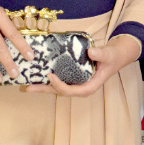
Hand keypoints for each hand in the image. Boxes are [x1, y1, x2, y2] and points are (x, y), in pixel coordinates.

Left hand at [25, 34, 140, 97]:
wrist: (115, 55)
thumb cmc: (113, 57)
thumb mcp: (109, 55)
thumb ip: (101, 54)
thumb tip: (91, 52)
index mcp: (89, 87)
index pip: (71, 91)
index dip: (59, 86)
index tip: (50, 75)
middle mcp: (80, 87)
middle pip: (59, 92)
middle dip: (44, 90)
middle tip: (27, 88)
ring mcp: (76, 83)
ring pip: (57, 87)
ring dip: (43, 86)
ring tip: (27, 84)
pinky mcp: (73, 77)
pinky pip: (59, 79)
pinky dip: (48, 78)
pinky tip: (38, 74)